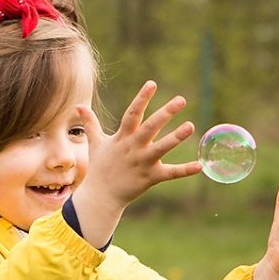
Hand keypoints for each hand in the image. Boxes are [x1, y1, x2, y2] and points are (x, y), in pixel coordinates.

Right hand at [71, 80, 201, 245]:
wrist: (101, 196)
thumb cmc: (99, 168)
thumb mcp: (95, 143)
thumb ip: (90, 123)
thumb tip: (79, 106)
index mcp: (122, 137)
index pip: (132, 113)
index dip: (142, 98)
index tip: (152, 83)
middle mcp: (133, 148)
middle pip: (149, 127)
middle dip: (164, 113)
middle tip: (180, 100)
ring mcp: (142, 163)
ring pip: (161, 148)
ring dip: (176, 137)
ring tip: (190, 126)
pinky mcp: (150, 178)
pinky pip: (170, 173)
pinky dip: (185, 170)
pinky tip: (200, 165)